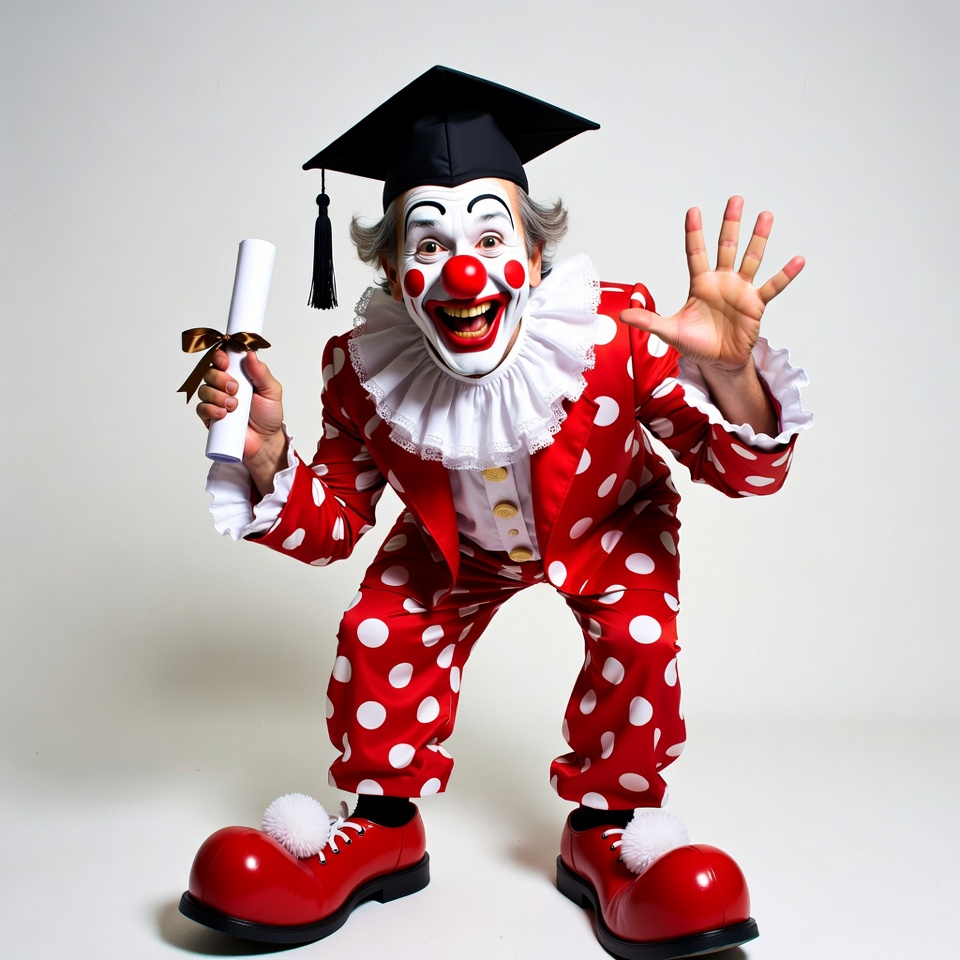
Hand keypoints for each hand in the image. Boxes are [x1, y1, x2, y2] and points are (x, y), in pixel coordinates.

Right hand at [196, 350, 286, 490]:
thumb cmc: (269, 415)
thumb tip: (250, 354)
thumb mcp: (272, 391)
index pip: (222, 359)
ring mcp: (216, 401)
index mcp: (239, 375)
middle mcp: (224, 385)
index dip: (220, 357)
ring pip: (204, 390)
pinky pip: (201, 409)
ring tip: (234, 406)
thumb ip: (262, 373)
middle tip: (235, 389)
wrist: (265, 441)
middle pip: (210, 372)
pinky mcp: (210, 417)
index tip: (225, 363)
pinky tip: (222, 414)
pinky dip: (210, 409)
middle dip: (220, 379)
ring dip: (217, 396)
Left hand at [620, 196, 803, 372]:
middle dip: (730, 224)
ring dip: (759, 238)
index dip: (694, 234)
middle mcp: (722, 282)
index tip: (693, 211)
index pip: (695, 253)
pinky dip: (785, 275)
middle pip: (726, 247)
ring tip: (766, 216)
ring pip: (751, 259)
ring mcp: (741, 291)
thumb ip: (648, 321)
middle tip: (735, 199)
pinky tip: (798, 260)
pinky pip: (772, 287)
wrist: (717, 362)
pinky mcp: (756, 305)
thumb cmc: (695, 343)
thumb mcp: (669, 331)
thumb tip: (622, 316)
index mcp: (700, 284)